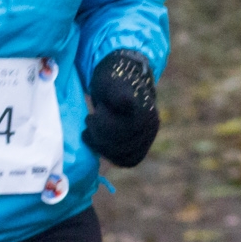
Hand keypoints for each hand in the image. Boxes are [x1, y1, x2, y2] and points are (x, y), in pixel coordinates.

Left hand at [81, 50, 158, 167]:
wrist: (124, 81)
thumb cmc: (114, 80)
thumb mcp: (111, 82)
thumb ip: (118, 92)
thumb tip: (127, 103)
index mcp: (144, 110)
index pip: (118, 130)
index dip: (102, 123)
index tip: (98, 109)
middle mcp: (150, 127)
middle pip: (120, 145)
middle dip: (98, 133)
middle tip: (89, 118)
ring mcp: (148, 139)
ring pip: (122, 156)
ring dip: (101, 145)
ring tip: (90, 129)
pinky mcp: (141, 148)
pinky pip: (126, 161)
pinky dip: (109, 155)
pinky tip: (96, 142)